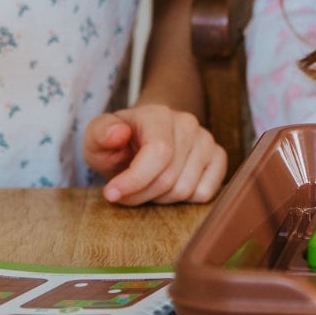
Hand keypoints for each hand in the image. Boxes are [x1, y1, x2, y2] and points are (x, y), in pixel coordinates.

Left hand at [83, 104, 226, 205]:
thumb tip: (119, 133)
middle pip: (169, 178)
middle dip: (141, 194)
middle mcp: (188, 124)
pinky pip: (205, 193)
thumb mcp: (97, 136)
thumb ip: (100, 133)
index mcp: (158, 115)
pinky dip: (184, 199)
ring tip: (146, 186)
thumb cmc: (118, 141)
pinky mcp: (218, 158)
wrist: (143, 135)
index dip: (134, 180)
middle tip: (124, 193)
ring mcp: (207, 140)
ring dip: (160, 198)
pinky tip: (169, 186)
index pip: (158, 153)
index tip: (111, 194)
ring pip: (186, 189)